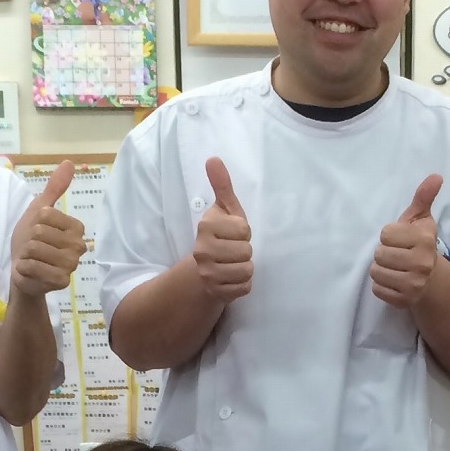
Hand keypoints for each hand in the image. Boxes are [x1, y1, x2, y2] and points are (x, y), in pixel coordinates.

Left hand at [10, 160, 87, 298]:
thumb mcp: (38, 211)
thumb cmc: (31, 241)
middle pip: (39, 231)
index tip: (38, 232)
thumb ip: (54, 188)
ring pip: (36, 248)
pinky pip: (35, 266)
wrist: (22, 271)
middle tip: (33, 249)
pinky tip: (31, 272)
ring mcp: (71, 265)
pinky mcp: (61, 281)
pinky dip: (25, 269)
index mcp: (77, 228)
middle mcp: (79, 246)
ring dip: (26, 255)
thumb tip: (69, 162)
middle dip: (29, 240)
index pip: (46, 214)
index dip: (34, 222)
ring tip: (32, 260)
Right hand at [193, 157, 252, 302]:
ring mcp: (207, 273)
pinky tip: (231, 277)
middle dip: (245, 250)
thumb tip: (213, 158)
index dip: (244, 232)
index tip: (233, 233)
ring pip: (247, 270)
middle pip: (247, 251)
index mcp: (206, 227)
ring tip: (233, 262)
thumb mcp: (225, 208)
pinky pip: (245, 287)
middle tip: (232, 249)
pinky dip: (243, 283)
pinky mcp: (216, 292)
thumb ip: (222, 185)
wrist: (205, 266)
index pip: (244, 230)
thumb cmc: (222, 233)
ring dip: (245, 267)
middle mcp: (202, 251)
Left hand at [369, 174, 442, 308]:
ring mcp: (413, 284)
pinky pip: (377, 289)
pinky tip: (395, 281)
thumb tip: (435, 176)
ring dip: (381, 269)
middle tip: (398, 255)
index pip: (385, 234)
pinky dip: (382, 286)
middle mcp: (421, 263)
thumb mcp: (421, 220)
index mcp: (424, 240)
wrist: (432, 279)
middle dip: (384, 253)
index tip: (401, 240)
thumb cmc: (420, 244)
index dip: (390, 236)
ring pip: (375, 272)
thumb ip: (423, 198)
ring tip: (395, 268)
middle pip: (378, 254)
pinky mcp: (404, 301)